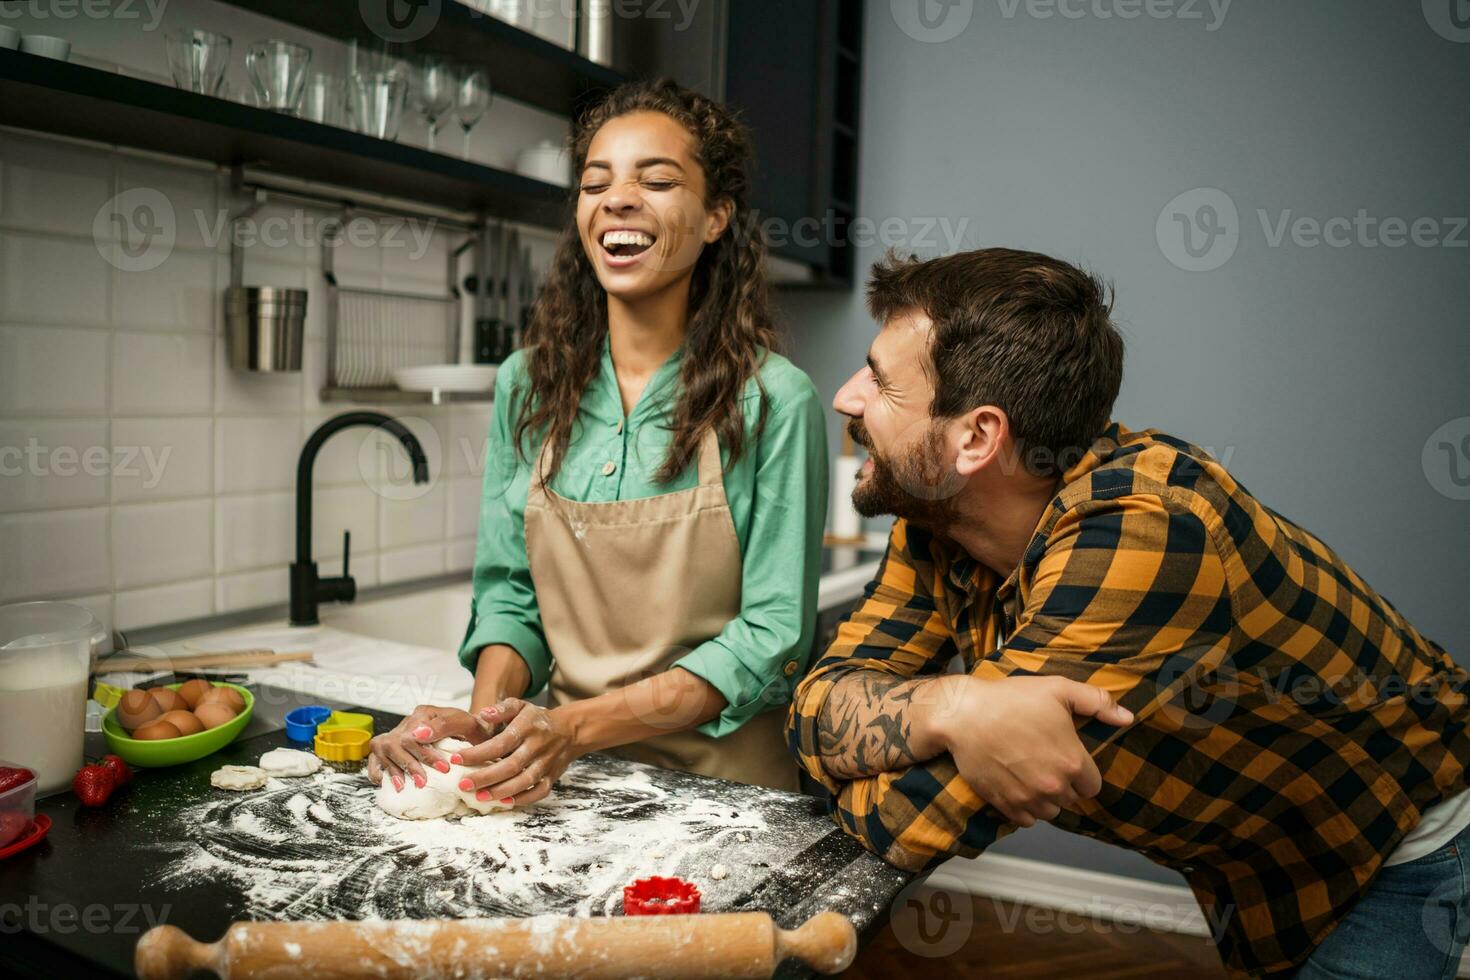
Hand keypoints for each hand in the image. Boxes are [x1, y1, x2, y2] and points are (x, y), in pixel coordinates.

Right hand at [366, 704, 493, 791]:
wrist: (471, 731)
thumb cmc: (469, 729)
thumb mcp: (465, 723)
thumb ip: (445, 725)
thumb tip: (420, 734)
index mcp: (423, 713)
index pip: (414, 734)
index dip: (426, 754)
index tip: (442, 768)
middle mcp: (407, 723)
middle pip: (396, 743)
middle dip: (409, 765)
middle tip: (423, 781)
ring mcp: (397, 734)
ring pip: (383, 751)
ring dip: (393, 770)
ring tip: (404, 786)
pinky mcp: (392, 747)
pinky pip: (375, 757)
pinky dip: (377, 769)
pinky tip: (384, 780)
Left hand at [455, 699, 580, 807]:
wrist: (569, 730)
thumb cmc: (537, 720)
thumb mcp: (521, 706)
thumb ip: (501, 709)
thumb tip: (483, 714)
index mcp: (527, 728)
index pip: (500, 743)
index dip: (478, 753)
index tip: (457, 758)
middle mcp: (537, 747)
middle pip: (510, 766)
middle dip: (485, 777)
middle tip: (463, 784)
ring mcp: (545, 763)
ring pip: (524, 782)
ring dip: (501, 791)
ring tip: (479, 796)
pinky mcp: (551, 777)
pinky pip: (538, 792)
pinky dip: (523, 799)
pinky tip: (505, 802)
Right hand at [920, 674, 1132, 827]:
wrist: (963, 714)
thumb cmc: (1010, 699)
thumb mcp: (1058, 689)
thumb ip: (1097, 703)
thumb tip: (1128, 718)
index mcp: (1072, 761)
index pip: (1093, 786)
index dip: (1082, 772)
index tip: (1066, 757)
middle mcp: (1054, 785)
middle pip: (1071, 799)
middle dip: (1063, 784)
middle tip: (1044, 760)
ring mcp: (1028, 798)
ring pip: (1050, 812)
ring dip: (1045, 799)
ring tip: (1030, 774)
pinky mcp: (1005, 804)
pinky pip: (1027, 820)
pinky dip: (1025, 808)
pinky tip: (1017, 786)